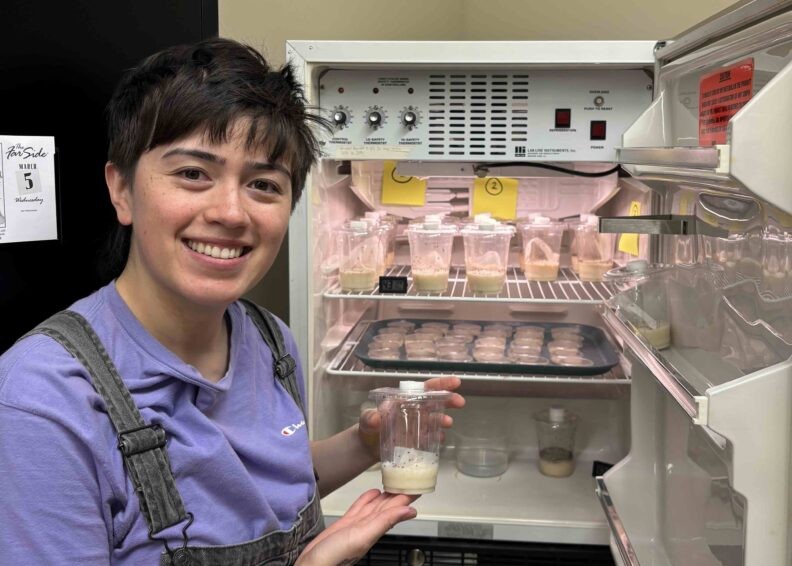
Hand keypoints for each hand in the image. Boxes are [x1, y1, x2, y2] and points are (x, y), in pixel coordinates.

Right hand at [295, 489, 417, 565]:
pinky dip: (367, 499)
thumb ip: (385, 522)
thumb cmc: (335, 556)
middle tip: (409, 476)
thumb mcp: (363, 536)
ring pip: (376, 505)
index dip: (407, 497)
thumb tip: (409, 511)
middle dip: (399, 492)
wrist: (312, 565)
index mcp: (376, 527)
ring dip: (385, 494)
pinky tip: (373, 492)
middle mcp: (369, 525)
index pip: (397, 507)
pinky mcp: (345, 523)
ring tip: (395, 480)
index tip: (418, 484)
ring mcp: (358, 524)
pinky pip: (360, 507)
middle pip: (388, 504)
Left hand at [358, 376, 464, 455]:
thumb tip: (375, 417)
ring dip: (443, 419)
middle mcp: (415, 411)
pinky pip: (431, 436)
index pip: (425, 389)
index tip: (456, 382)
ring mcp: (418, 426)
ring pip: (435, 419)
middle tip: (460, 402)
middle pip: (435, 402)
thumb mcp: (366, 421)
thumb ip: (369, 417)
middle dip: (449, 399)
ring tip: (447, 423)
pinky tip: (440, 438)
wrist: (367, 449)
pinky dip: (438, 436)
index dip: (441, 384)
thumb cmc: (368, 429)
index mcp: (405, 401)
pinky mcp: (418, 440)